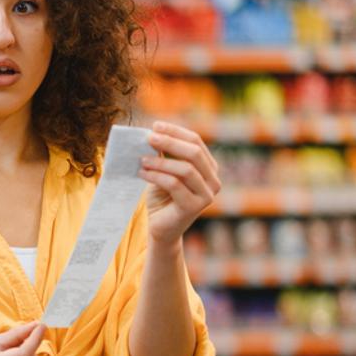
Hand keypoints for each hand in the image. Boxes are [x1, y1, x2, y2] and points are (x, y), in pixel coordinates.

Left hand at [140, 121, 221, 247]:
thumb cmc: (162, 198)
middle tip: (149, 138)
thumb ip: (165, 155)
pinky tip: (142, 173)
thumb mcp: (164, 171)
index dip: (175, 132)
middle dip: (170, 142)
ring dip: (161, 161)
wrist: (161, 228)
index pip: (196, 142)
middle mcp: (213, 180)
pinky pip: (175, 185)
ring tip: (142, 160)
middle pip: (194, 153)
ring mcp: (207, 195)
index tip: (155, 126)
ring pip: (186, 169)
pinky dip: (157, 176)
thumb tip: (154, 133)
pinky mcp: (194, 207)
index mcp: (209, 167)